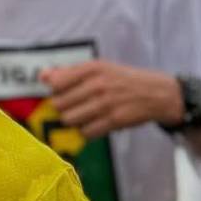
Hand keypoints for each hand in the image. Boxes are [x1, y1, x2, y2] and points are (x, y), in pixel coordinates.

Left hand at [41, 60, 182, 137]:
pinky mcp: (114, 120)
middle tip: (76, 106)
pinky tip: (96, 123)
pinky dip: (87, 131)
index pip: (56, 83)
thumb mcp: (99, 68)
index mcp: (92, 69)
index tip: (64, 92)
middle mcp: (98, 84)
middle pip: (59, 104)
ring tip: (85, 115)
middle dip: (64, 108)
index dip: (56, 91)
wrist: (158, 93)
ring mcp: (106, 103)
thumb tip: (42, 76)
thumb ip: (69, 72)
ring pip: (69, 120)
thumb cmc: (122, 80)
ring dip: (73, 121)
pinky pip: (85, 132)